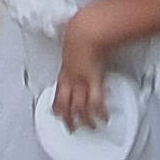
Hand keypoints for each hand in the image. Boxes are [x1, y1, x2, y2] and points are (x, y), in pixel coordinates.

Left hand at [50, 11, 111, 130]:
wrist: (84, 32)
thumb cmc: (78, 33)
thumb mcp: (72, 46)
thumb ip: (73, 53)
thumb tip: (76, 52)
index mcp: (65, 71)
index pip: (58, 93)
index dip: (56, 106)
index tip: (56, 112)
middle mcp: (71, 79)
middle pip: (65, 105)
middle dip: (67, 118)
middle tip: (71, 127)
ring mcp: (81, 82)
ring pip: (78, 107)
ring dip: (84, 119)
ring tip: (90, 126)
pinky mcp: (93, 81)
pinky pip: (95, 102)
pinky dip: (99, 112)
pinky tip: (104, 118)